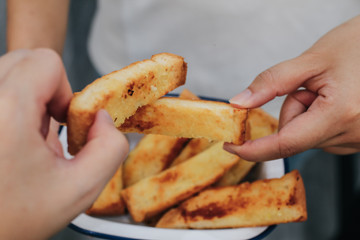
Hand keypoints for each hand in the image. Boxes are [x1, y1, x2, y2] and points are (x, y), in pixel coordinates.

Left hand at [0, 49, 128, 238]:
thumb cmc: (12, 218)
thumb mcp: (79, 189)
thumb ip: (110, 148)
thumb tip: (103, 120)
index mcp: (6, 111)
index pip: (45, 61)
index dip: (65, 90)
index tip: (63, 122)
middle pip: (24, 60)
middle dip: (47, 91)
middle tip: (48, 128)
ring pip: (9, 73)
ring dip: (28, 99)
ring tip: (28, 138)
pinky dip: (11, 106)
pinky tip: (11, 140)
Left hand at [224, 15, 359, 160]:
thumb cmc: (357, 46)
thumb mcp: (311, 60)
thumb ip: (271, 83)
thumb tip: (240, 103)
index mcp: (340, 115)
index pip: (285, 144)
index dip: (254, 149)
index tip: (232, 146)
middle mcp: (352, 135)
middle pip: (294, 136)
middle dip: (292, 110)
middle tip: (312, 86)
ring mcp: (358, 141)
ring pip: (307, 136)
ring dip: (307, 113)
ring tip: (330, 90)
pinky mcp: (358, 140)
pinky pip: (322, 135)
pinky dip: (318, 119)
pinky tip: (336, 100)